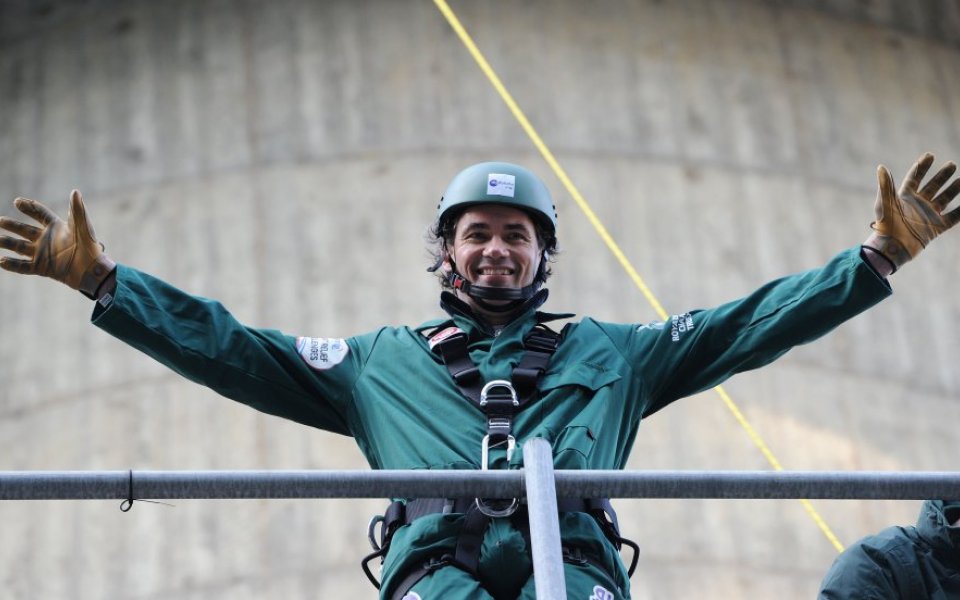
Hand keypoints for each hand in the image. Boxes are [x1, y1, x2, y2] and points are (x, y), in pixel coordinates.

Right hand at [0, 190, 115, 297]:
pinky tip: (1, 261)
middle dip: (12, 225)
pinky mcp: (42, 268)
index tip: (17, 201)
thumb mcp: (82, 227)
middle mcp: (47, 239)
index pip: (39, 214)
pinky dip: (12, 265)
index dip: (29, 207)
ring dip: (7, 243)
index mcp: (56, 227)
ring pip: (20, 247)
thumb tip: (75, 191)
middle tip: (0, 221)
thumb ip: (77, 210)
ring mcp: (43, 254)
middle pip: (25, 230)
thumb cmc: (89, 247)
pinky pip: (23, 267)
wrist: (92, 270)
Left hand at [863, 152, 959, 271]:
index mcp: (904, 197)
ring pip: (944, 199)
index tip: (930, 155)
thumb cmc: (885, 225)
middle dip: (942, 176)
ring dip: (953, 189)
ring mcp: (928, 215)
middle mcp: (918, 204)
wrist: (892, 248)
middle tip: (952, 164)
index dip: (922, 167)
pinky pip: (953, 217)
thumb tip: (881, 167)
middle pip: (932, 186)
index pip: (915, 178)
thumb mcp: (885, 203)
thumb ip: (885, 185)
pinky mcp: (936, 227)